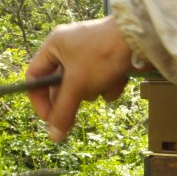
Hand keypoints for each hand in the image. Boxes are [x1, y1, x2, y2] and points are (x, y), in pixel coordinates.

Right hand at [26, 17, 133, 141]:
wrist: (141, 39)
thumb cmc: (103, 54)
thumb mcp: (78, 83)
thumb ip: (64, 110)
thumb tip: (53, 136)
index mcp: (54, 45)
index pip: (35, 76)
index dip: (39, 99)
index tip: (49, 119)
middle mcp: (70, 48)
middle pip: (61, 85)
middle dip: (73, 97)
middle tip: (74, 116)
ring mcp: (90, 54)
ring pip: (84, 86)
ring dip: (94, 90)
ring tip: (104, 81)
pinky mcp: (108, 61)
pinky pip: (102, 82)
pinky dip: (109, 85)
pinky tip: (119, 78)